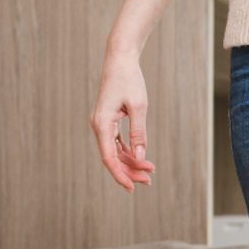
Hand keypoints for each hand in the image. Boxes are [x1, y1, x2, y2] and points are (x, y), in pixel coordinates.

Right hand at [90, 51, 155, 191]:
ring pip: (115, 151)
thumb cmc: (130, 80)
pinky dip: (128, 152)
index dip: (120, 175)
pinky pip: (116, 143)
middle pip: (112, 157)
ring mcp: (102, 124)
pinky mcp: (108, 121)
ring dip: (130, 162)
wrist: (120, 60)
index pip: (108, 158)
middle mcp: (98, 126)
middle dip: (130, 171)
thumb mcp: (139, 107)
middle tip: (149, 180)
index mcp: (102, 123)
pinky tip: (140, 158)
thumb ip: (139, 132)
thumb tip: (140, 156)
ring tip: (150, 171)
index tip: (132, 188)